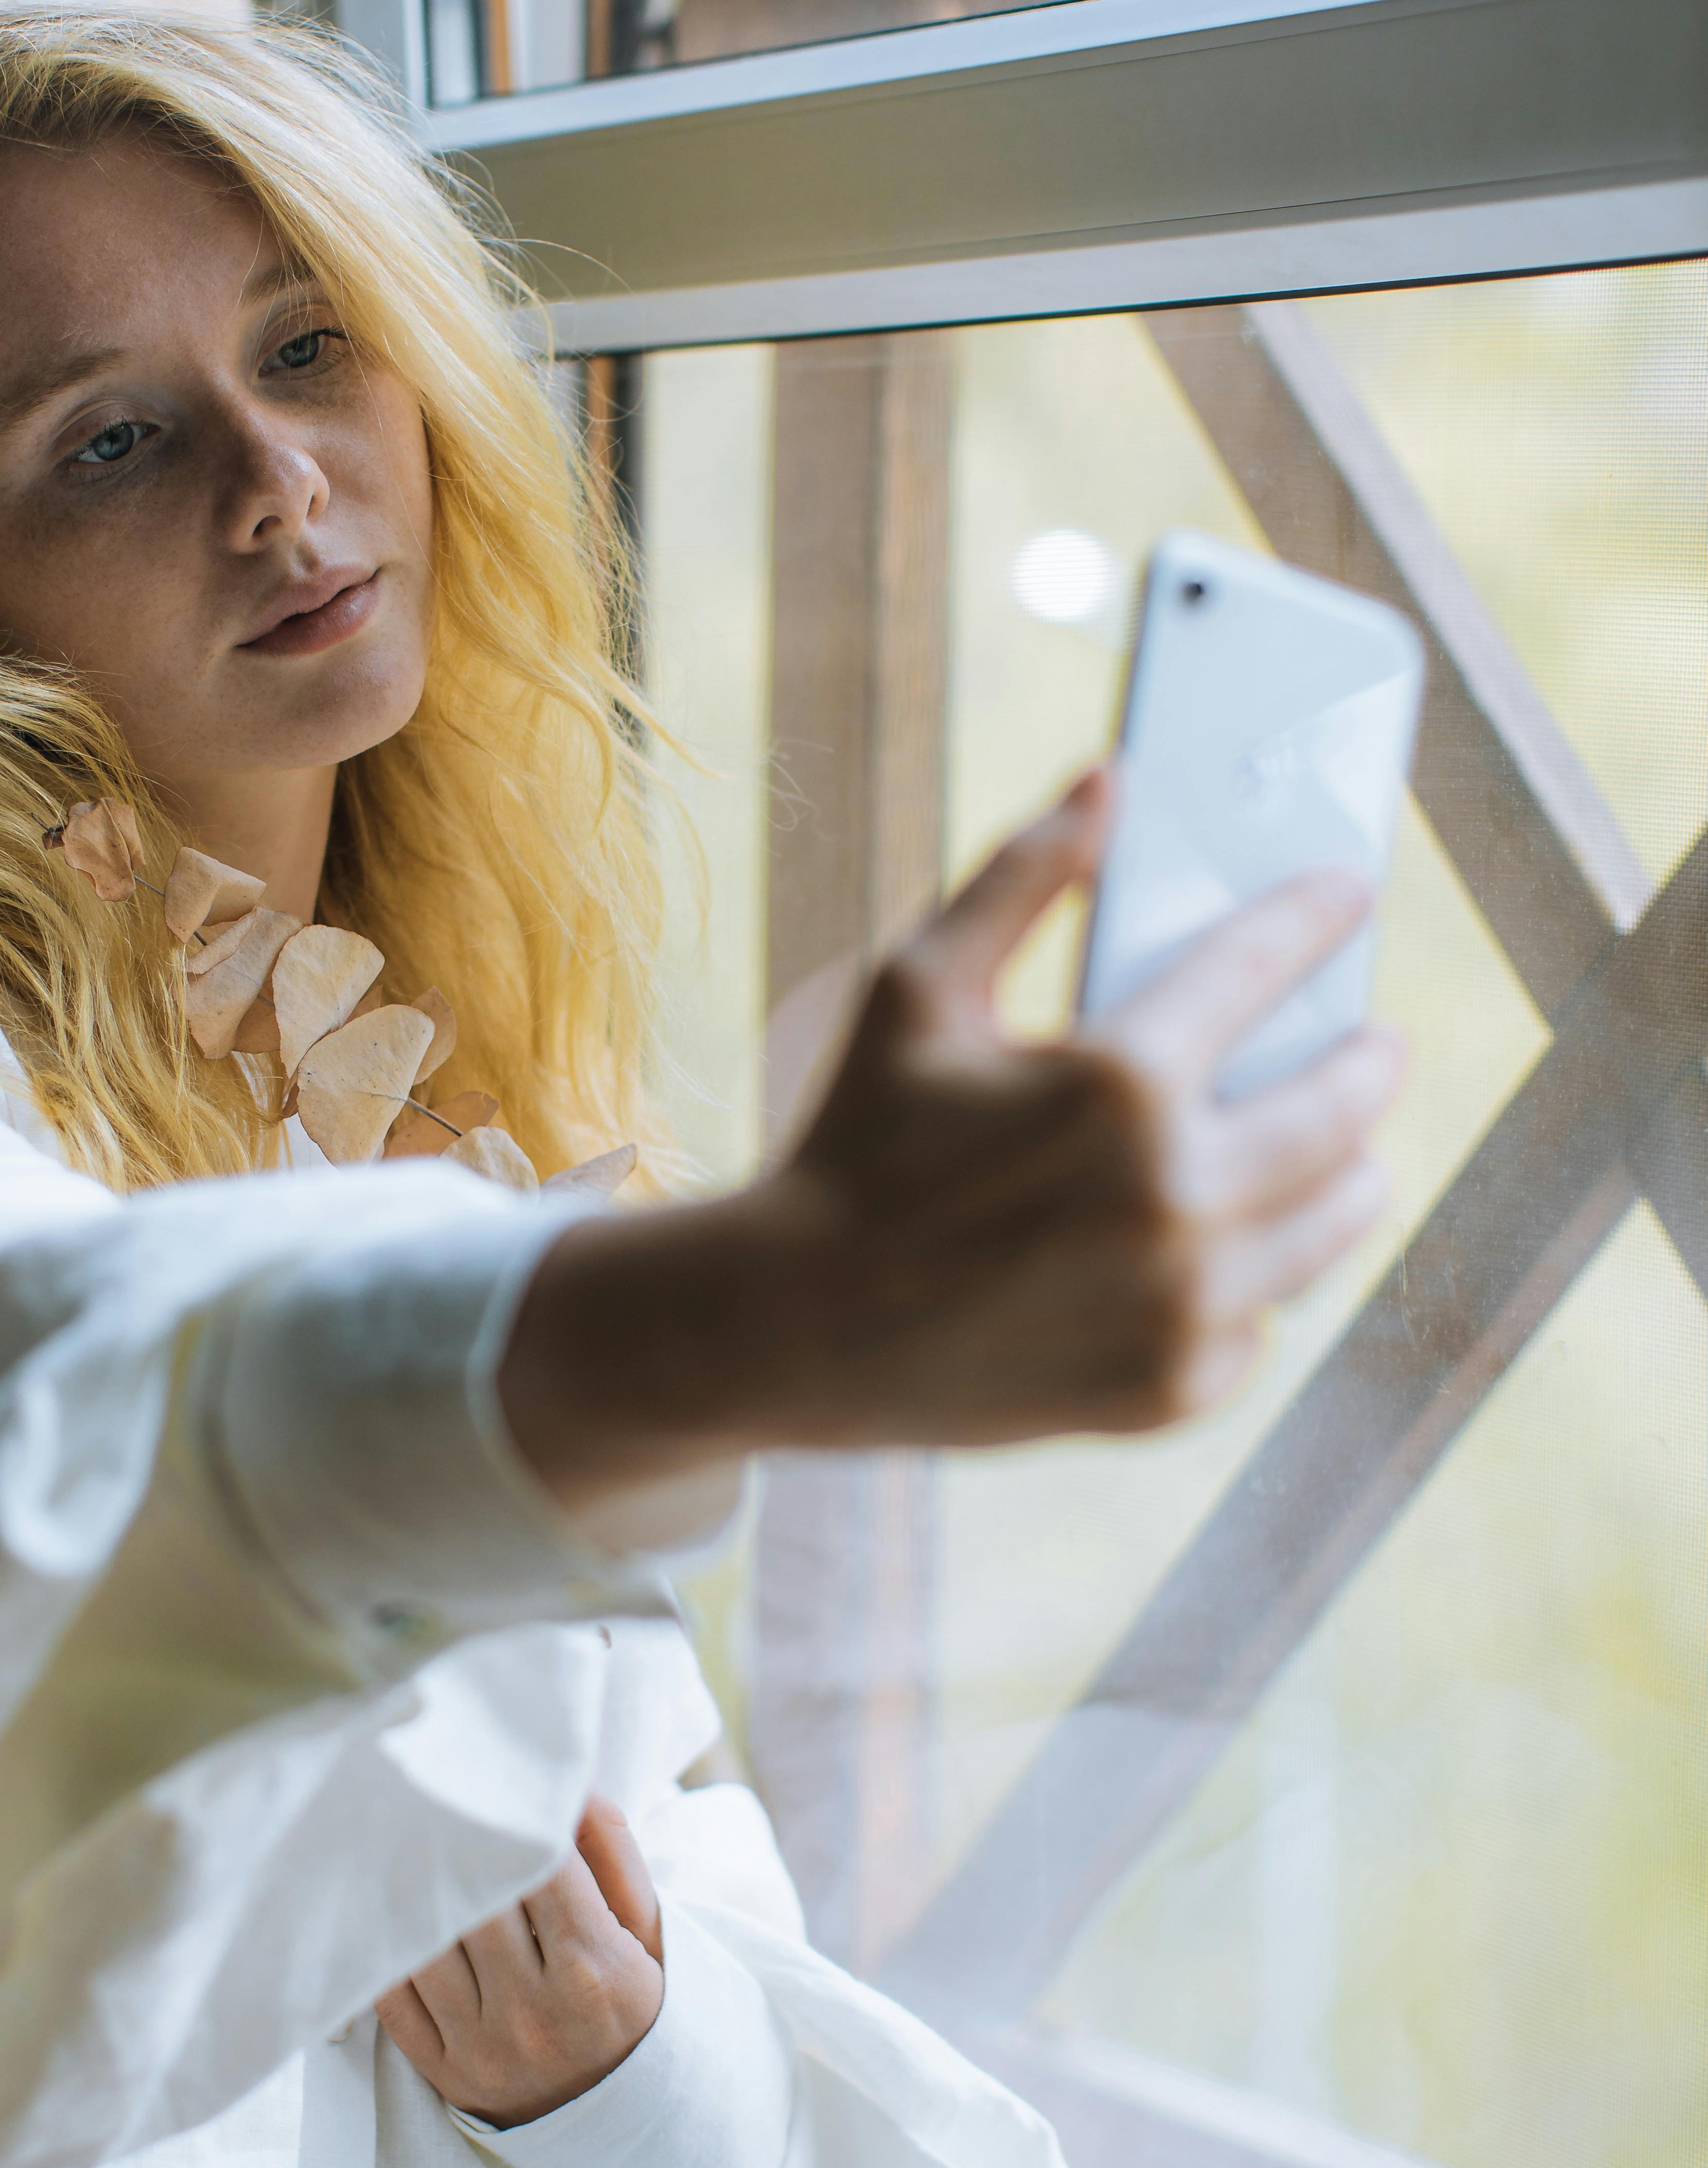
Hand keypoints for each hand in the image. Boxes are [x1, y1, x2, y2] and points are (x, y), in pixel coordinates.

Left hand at [375, 1796, 663, 2127]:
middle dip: (458, 1847)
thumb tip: (567, 1786)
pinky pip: (393, 1999)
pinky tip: (392, 1915)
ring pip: (426, 1946)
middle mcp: (536, 2014)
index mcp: (597, 1971)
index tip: (496, 1786)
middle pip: (476, 1903)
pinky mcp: (445, 2073)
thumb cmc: (631, 2004)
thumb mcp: (646, 1932)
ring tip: (405, 1847)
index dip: (517, 1820)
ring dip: (414, 1893)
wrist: (620, 2120)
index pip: (541, 1871)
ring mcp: (485, 2048)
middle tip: (433, 1798)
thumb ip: (611, 1852)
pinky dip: (388, 1951)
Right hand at [499, 768, 1403, 1511]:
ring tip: (1341, 1150)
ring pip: (1332, 1221)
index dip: (1312, 917)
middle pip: (1340, 1108)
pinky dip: (1254, 1279)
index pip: (1260, 966)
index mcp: (1119, 1081)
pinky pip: (1261, 1319)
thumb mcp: (915, 990)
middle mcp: (1173, 1195)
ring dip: (1351, 1171)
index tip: (1345, 896)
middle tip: (1371, 1041)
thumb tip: (1109, 781)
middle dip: (1366, 1059)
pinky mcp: (1173, 1386)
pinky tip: (1230, 1250)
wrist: (797, 1327)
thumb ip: (1018, 878)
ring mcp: (1183, 1303)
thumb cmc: (853, 1143)